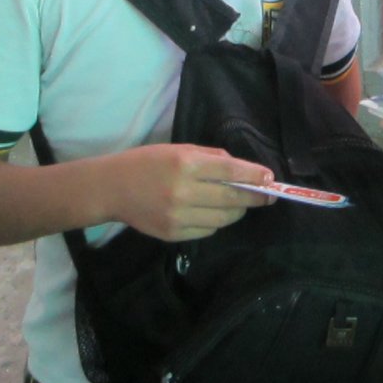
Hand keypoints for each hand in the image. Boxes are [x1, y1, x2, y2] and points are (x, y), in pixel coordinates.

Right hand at [110, 145, 274, 241]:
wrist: (112, 188)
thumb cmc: (147, 162)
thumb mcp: (178, 149)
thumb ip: (211, 157)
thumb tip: (242, 169)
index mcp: (185, 164)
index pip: (231, 171)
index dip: (254, 176)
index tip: (270, 178)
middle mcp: (183, 192)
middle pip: (232, 199)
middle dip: (255, 197)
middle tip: (268, 196)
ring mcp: (178, 216)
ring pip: (224, 218)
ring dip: (237, 211)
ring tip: (239, 204)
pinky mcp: (173, 234)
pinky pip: (208, 230)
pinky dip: (216, 222)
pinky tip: (211, 212)